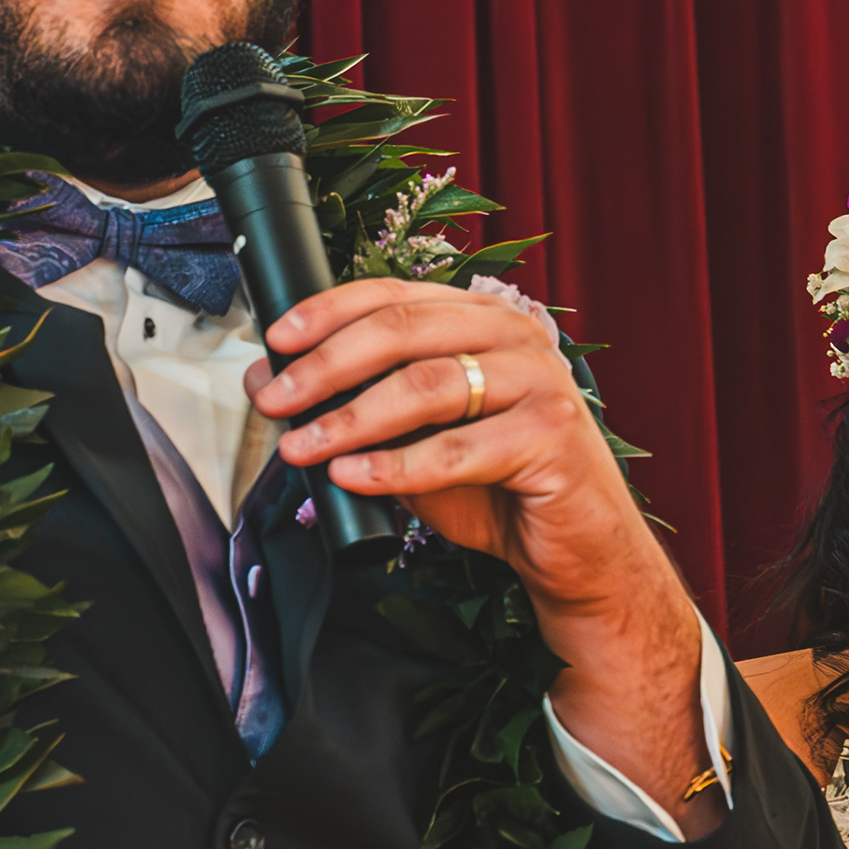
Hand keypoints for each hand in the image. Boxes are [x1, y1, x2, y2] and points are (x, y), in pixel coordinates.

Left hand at [256, 279, 721, 833]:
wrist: (574, 553)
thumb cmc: (497, 490)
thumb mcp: (416, 440)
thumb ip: (362, 409)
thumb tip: (274, 384)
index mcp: (483, 320)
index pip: (396, 295)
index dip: (328, 311)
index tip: (277, 339)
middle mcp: (517, 337)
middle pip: (403, 331)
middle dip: (326, 365)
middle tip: (276, 399)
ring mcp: (541, 383)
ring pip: (427, 386)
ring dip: (351, 418)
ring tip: (302, 445)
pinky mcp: (552, 438)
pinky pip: (457, 450)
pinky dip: (395, 466)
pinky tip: (352, 478)